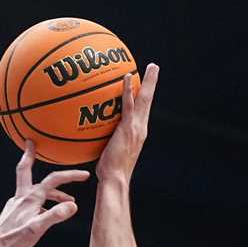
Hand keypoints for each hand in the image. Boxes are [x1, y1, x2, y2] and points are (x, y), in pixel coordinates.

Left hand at [0, 141, 89, 246]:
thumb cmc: (13, 240)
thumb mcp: (37, 229)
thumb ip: (54, 216)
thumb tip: (73, 205)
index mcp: (30, 198)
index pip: (53, 180)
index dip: (70, 175)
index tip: (84, 174)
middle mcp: (22, 197)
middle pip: (27, 171)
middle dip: (30, 156)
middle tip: (31, 144)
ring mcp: (16, 204)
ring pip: (35, 191)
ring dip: (51, 193)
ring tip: (67, 201)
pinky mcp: (14, 212)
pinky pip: (30, 202)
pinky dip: (42, 203)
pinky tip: (47, 214)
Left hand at [95, 63, 158, 184]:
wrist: (114, 179)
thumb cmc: (109, 172)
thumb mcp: (110, 153)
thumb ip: (107, 140)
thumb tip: (93, 133)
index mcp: (138, 133)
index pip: (142, 110)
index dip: (145, 96)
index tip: (146, 84)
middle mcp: (141, 128)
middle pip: (148, 101)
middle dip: (152, 83)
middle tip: (154, 68)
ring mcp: (136, 128)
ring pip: (144, 100)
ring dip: (148, 82)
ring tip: (151, 67)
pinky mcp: (128, 128)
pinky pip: (128, 105)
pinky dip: (128, 90)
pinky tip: (127, 77)